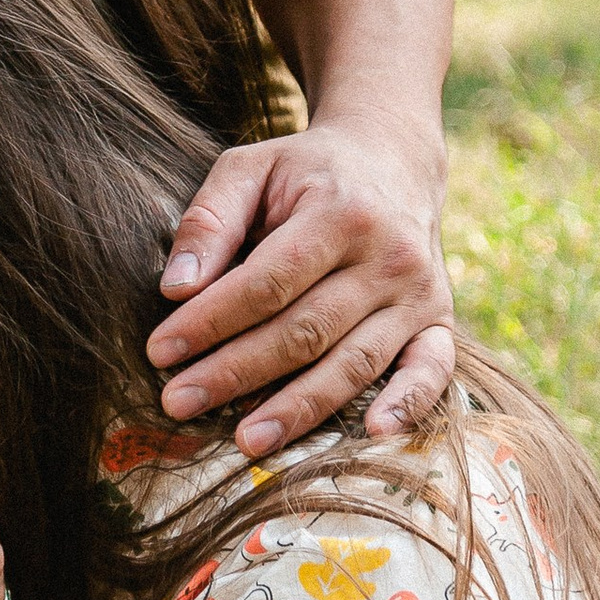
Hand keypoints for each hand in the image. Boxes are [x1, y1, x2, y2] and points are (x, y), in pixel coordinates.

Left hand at [145, 118, 453, 455]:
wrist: (392, 158)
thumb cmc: (307, 171)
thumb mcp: (251, 168)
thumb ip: (209, 220)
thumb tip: (175, 287)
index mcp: (340, 213)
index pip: (267, 282)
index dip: (211, 321)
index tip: (160, 351)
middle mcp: (388, 256)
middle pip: (305, 331)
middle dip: (237, 372)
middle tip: (178, 402)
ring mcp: (419, 294)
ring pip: (355, 362)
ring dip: (299, 408)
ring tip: (245, 442)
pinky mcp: (439, 321)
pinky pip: (432, 372)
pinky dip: (409, 405)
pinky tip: (373, 434)